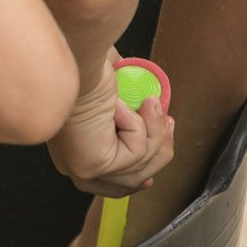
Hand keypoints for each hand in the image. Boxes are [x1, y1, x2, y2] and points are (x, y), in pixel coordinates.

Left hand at [48, 53, 173, 197]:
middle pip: (129, 182)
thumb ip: (132, 110)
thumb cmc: (88, 70)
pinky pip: (136, 153)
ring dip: (154, 131)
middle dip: (157, 154)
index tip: (156, 169)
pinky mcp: (92, 166)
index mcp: (77, 151)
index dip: (138, 177)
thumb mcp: (119, 95)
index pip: (108, 182)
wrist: (76, 63)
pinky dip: (138, 125)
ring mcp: (83, 168)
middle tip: (170, 124)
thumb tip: (148, 107)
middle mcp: (77, 164)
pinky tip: (120, 106)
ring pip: (140, 167)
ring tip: (150, 102)